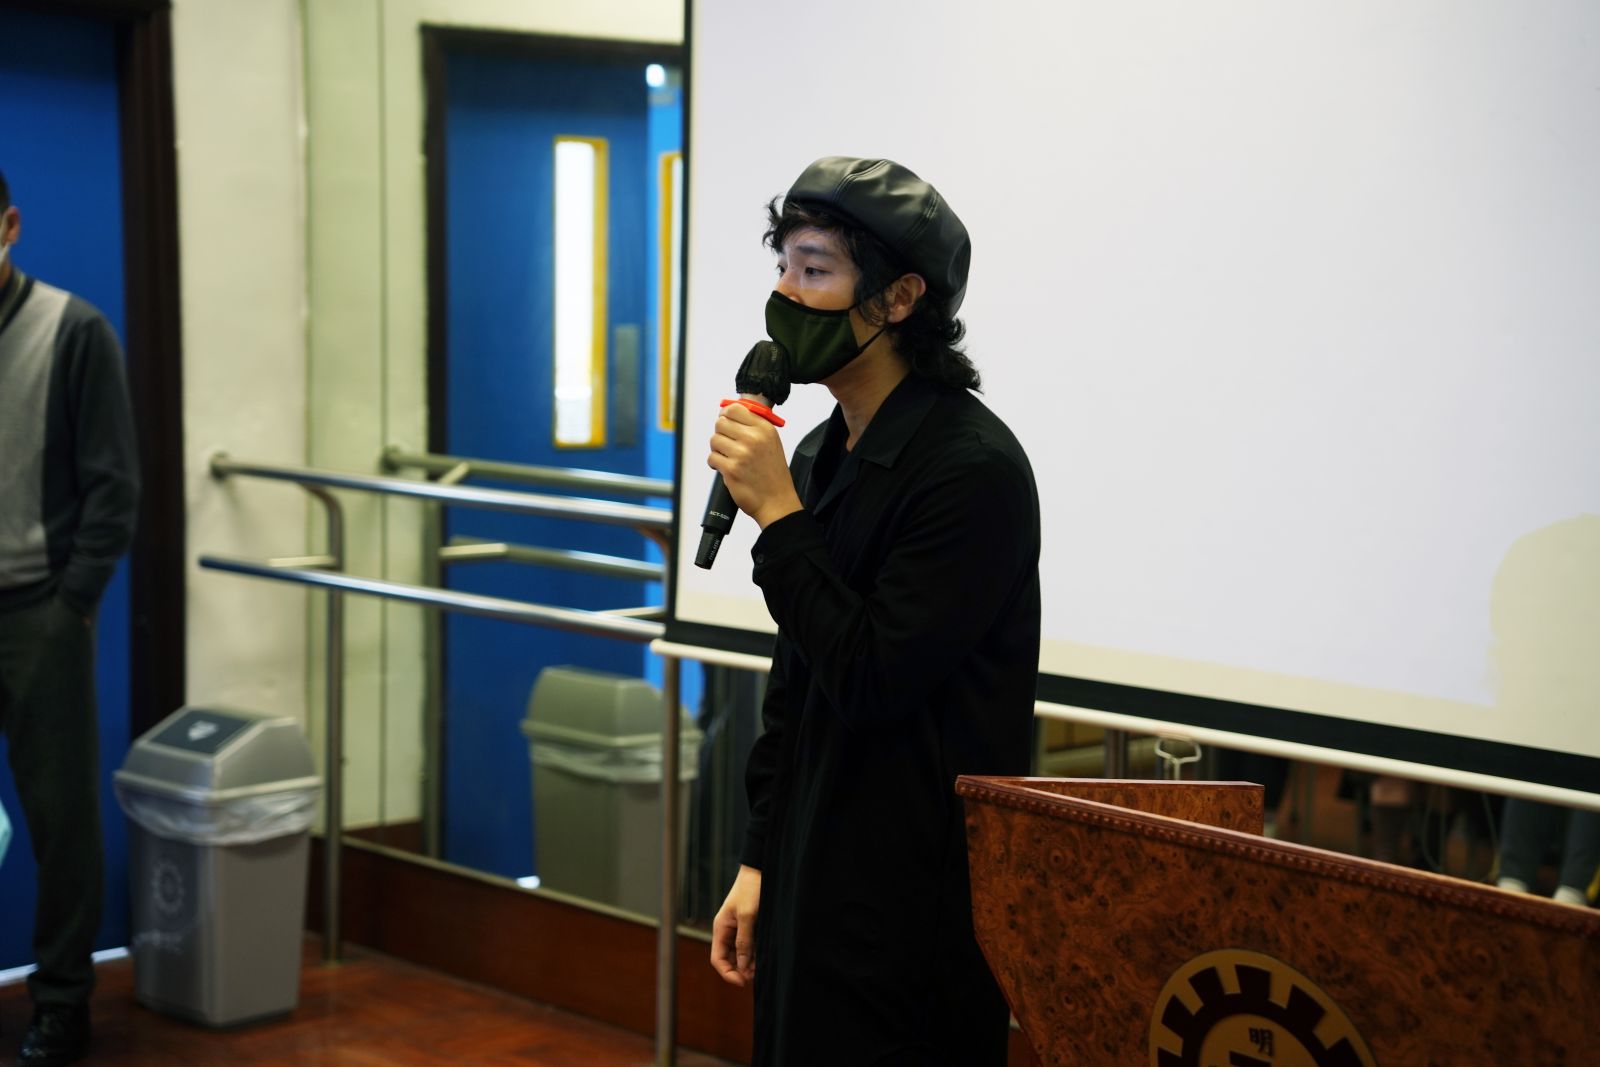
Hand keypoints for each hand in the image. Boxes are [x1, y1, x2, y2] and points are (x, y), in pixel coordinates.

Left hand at [707, 403, 802, 528]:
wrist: (777, 501)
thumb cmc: (773, 474)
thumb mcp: (771, 443)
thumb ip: (753, 426)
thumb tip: (728, 413)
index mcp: (764, 429)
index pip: (735, 409)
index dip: (725, 415)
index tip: (725, 421)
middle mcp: (754, 438)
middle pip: (721, 423)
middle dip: (720, 433)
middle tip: (726, 443)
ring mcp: (742, 453)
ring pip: (714, 440)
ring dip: (717, 449)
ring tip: (728, 457)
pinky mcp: (731, 469)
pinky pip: (712, 458)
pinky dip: (715, 464)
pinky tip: (726, 468)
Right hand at [710, 864, 760, 987]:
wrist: (761, 869)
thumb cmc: (751, 889)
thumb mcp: (747, 916)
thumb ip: (744, 941)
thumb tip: (743, 967)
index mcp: (720, 928)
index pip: (717, 959)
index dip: (728, 973)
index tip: (743, 982)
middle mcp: (727, 930)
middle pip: (729, 959)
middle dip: (741, 970)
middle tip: (758, 975)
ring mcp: (738, 928)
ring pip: (741, 954)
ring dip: (750, 963)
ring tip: (763, 966)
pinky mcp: (750, 925)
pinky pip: (750, 945)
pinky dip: (756, 953)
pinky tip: (766, 956)